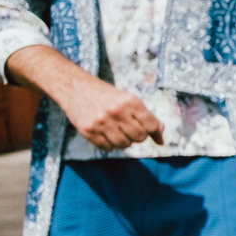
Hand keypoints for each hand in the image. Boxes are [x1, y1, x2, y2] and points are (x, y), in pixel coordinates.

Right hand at [6, 44, 163, 150]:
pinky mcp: (88, 130)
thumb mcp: (128, 99)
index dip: (155, 133)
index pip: (151, 125)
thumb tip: (160, 136)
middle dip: (137, 136)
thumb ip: (145, 116)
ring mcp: (101, 122)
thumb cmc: (106, 95)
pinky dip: (109, 144)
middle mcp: (117, 112)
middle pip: (139, 137)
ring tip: (117, 131)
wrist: (75, 87)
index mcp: (130, 101)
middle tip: (129, 128)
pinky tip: (105, 134)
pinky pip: (107, 148)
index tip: (156, 137)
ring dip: (123, 141)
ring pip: (124, 145)